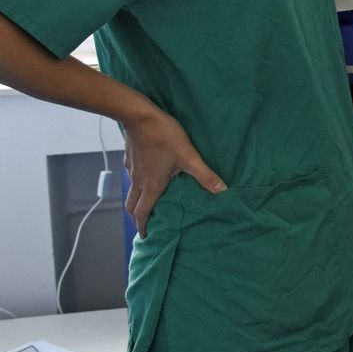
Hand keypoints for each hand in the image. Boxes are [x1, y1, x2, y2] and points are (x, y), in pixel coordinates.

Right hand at [122, 106, 225, 236]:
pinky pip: (132, 175)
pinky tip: (146, 175)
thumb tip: (222, 190)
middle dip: (137, 217)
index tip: (146, 235)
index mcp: (151, 185)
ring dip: (136, 200)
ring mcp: (132, 168)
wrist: (139, 116)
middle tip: (144, 224)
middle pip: (132, 205)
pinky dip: (137, 182)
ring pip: (131, 190)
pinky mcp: (130, 157)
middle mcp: (138, 180)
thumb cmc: (164, 136)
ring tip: (146, 203)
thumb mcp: (189, 157)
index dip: (142, 226)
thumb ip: (205, 175)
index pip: (142, 212)